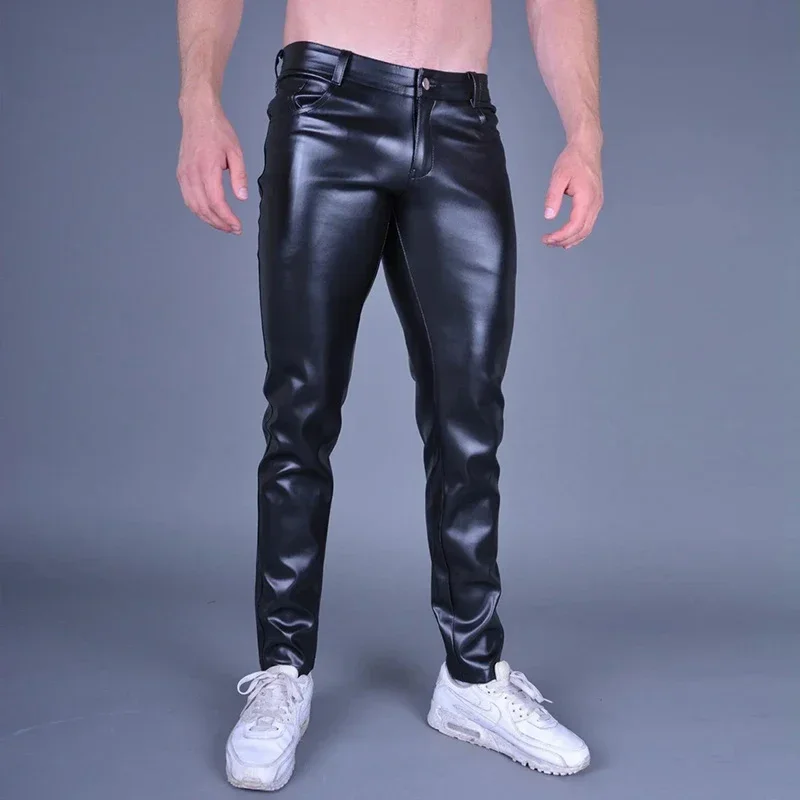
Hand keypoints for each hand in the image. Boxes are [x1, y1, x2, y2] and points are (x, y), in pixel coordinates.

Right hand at [176, 97, 247, 233]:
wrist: (198, 115)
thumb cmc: (217, 130)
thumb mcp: (236, 152)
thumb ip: (240, 177)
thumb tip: (242, 197)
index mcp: (207, 169)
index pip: (216, 203)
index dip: (227, 218)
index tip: (237, 226)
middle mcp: (192, 174)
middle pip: (204, 209)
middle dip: (219, 223)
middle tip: (233, 229)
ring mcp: (184, 175)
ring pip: (194, 207)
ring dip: (209, 220)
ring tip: (223, 225)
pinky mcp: (181, 175)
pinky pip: (188, 199)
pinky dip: (198, 211)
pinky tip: (209, 214)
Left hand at [542, 140, 602, 248]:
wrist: (587, 148)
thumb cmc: (573, 160)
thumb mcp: (558, 177)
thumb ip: (552, 197)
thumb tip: (548, 216)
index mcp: (586, 198)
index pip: (574, 225)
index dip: (560, 236)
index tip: (547, 238)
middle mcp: (595, 204)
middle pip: (581, 231)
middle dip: (564, 240)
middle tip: (548, 242)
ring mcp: (597, 204)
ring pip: (586, 230)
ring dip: (571, 239)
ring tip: (555, 242)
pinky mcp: (596, 203)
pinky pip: (588, 224)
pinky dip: (578, 234)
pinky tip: (568, 238)